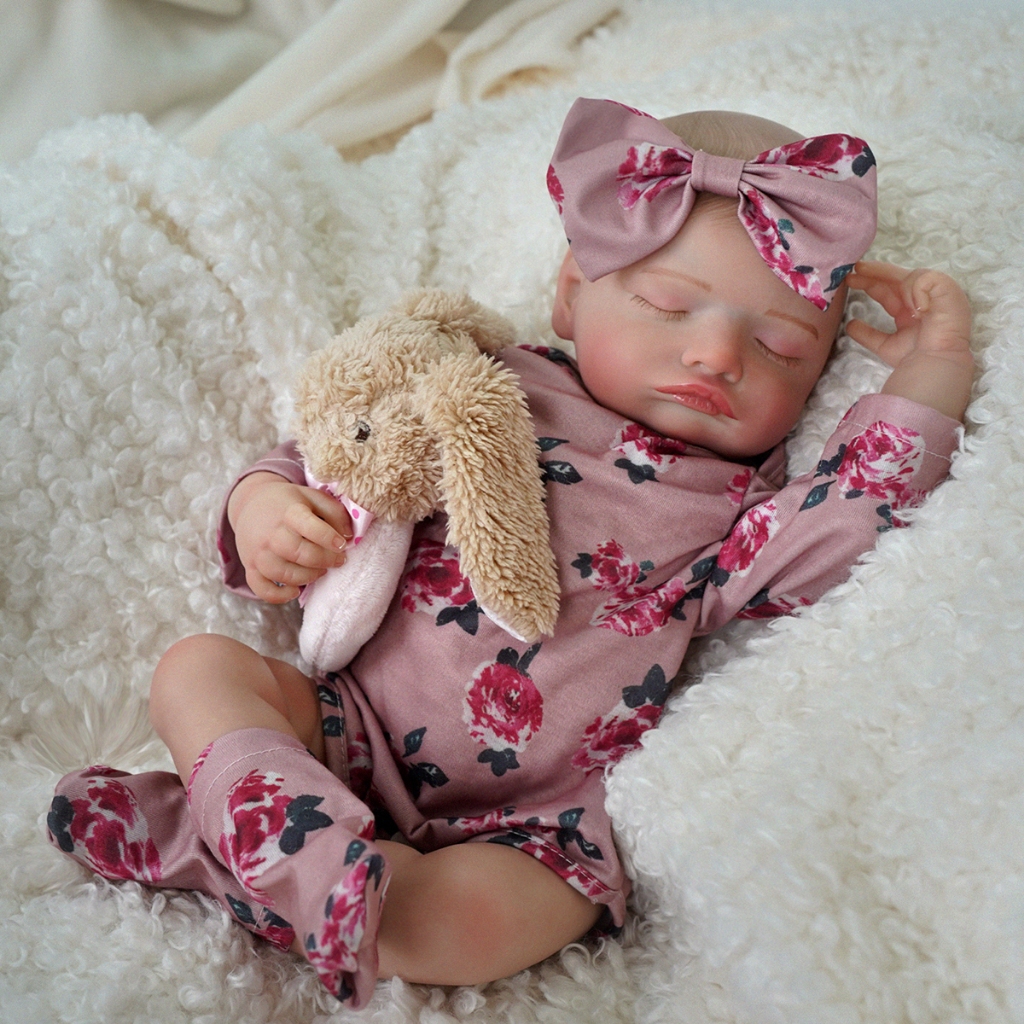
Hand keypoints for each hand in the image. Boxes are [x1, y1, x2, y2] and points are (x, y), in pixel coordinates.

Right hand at [227, 472, 351, 602]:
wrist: (251, 503)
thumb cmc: (288, 503)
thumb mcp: (312, 497)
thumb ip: (335, 512)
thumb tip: (349, 536)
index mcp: (289, 513)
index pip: (311, 528)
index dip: (330, 538)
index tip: (342, 544)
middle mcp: (271, 534)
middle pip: (302, 555)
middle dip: (326, 560)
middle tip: (338, 560)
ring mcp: (258, 553)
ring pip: (285, 575)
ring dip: (309, 577)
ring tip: (321, 571)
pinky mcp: (250, 567)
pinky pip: (262, 589)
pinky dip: (279, 596)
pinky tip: (295, 591)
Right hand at [845, 260, 973, 420]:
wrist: (914, 435)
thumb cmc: (933, 391)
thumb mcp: (947, 340)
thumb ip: (939, 300)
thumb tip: (916, 279)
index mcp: (946, 322)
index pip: (925, 283)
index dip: (898, 274)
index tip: (868, 271)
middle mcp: (931, 330)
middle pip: (907, 292)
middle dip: (881, 277)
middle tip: (850, 270)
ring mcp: (914, 346)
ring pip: (893, 309)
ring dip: (872, 294)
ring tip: (848, 285)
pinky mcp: (896, 363)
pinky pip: (882, 337)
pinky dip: (865, 327)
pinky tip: (850, 323)